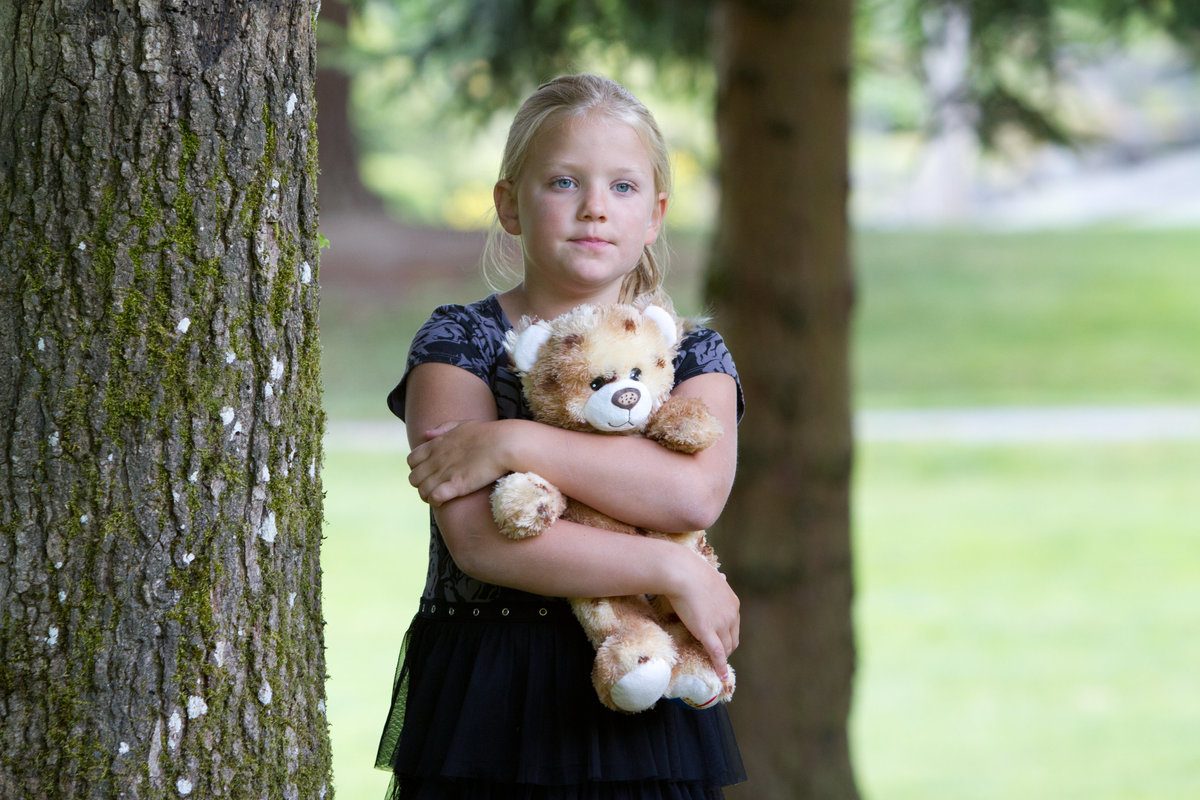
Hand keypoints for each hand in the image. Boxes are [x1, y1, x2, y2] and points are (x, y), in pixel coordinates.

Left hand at [406, 419, 512, 504]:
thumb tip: (426, 434)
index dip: (418, 469)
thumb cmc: (488, 433)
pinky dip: (436, 501)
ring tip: (440, 496)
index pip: (411, 460)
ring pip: (421, 490)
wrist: (505, 443)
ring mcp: (445, 473)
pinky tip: (445, 500)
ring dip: (428, 495)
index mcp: (436, 445)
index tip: (430, 473)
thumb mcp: (463, 425)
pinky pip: (434, 498)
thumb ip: (443, 428)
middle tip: (436, 487)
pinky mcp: (456, 485)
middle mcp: (436, 459)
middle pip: (413, 478)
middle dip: (421, 484)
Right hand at [663, 551, 739, 681]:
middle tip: (716, 656)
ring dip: (721, 658)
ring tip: (715, 667)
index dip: (727, 636)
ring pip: (725, 648)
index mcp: (733, 603)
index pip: (734, 627)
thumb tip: (722, 576)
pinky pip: (717, 654)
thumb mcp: (710, 576)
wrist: (682, 573)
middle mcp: (731, 615)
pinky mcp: (708, 632)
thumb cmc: (691, 571)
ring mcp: (721, 624)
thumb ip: (717, 582)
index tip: (721, 642)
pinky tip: (721, 677)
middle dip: (726, 649)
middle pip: (732, 640)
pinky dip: (720, 667)